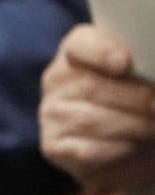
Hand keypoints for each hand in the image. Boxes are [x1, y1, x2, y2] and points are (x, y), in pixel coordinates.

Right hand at [40, 24, 154, 194]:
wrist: (124, 141)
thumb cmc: (134, 99)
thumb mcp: (140, 75)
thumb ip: (144, 68)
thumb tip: (152, 89)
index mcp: (77, 51)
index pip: (80, 44)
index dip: (101, 52)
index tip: (124, 62)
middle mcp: (56, 80)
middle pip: (91, 86)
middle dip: (134, 98)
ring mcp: (51, 114)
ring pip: (90, 119)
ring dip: (132, 126)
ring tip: (153, 128)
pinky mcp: (54, 147)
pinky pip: (87, 150)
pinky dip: (118, 150)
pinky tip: (134, 147)